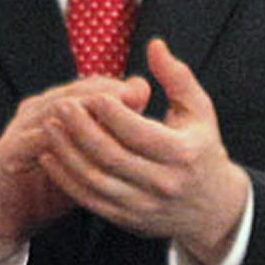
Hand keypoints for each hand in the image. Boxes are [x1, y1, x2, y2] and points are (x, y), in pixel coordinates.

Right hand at [0, 74, 151, 264]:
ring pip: (54, 110)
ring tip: (109, 115)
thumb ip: (111, 136)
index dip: (114, 87)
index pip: (86, 85)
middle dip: (101, 93)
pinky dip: (57, 138)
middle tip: (130, 97)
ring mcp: (19, 129)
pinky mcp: (8, 151)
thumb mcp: (87, 160)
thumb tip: (141, 108)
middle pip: (71, 91)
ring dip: (81, 110)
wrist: (11, 214)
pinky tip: (78, 143)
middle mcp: (36, 111)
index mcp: (54, 107)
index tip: (142, 91)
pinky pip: (34, 140)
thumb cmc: (55, 186)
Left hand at [38, 38, 251, 264]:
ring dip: (68, 153)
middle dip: (82, 130)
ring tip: (50, 127)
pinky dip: (66, 180)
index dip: (112, 113)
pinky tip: (51, 158)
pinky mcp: (128, 219)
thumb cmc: (203, 149)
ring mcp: (144, 204)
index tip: (92, 94)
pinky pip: (90, 199)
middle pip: (112, 156)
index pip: (139, 132)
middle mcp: (163, 182)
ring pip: (96, 180)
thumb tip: (154, 45)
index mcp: (182, 153)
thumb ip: (177, 76)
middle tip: (61, 105)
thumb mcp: (200, 110)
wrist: (214, 208)